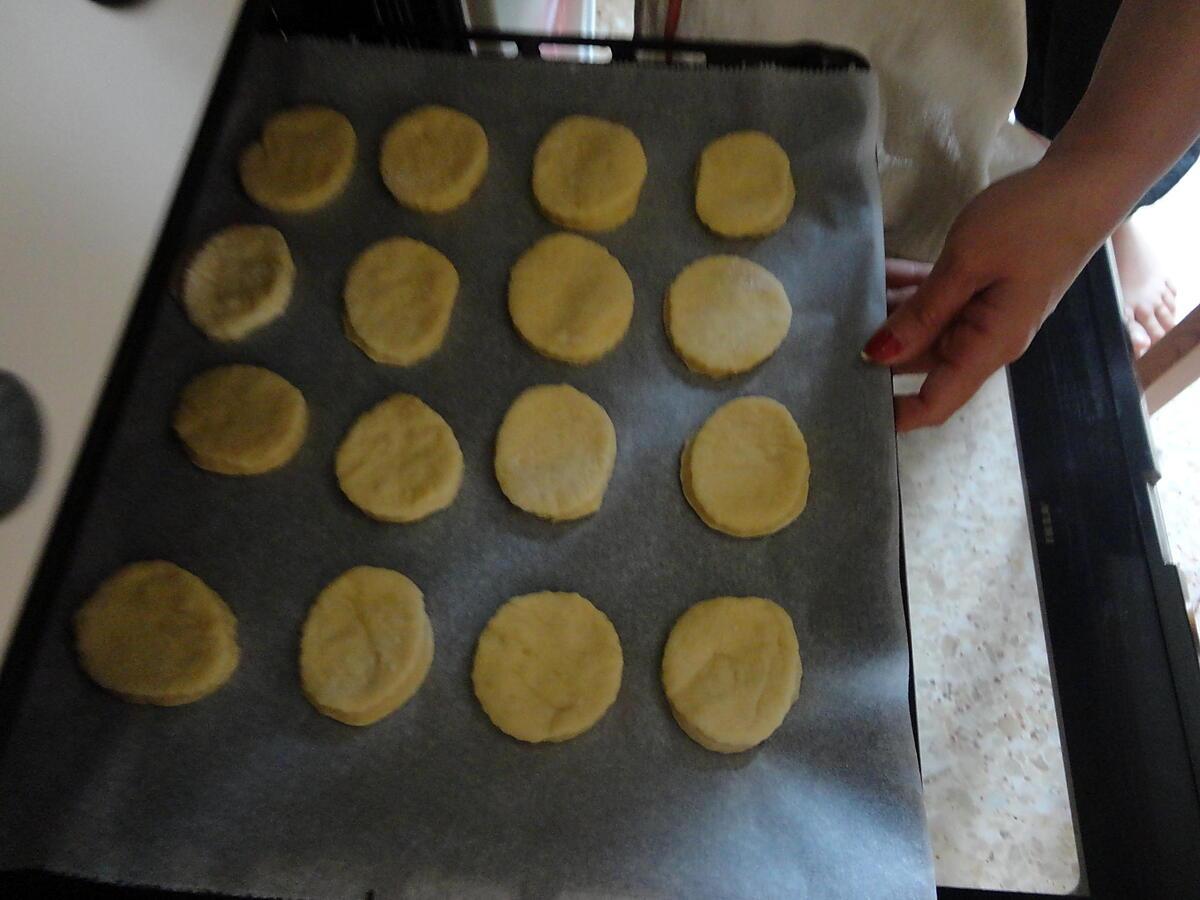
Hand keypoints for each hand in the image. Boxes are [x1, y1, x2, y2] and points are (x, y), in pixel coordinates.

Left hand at [864, 156, 1113, 430]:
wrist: (1084, 181)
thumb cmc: (1029, 223)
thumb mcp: (966, 264)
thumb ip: (921, 313)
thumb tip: (877, 356)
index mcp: (986, 347)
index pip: (935, 403)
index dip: (893, 413)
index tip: (848, 405)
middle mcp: (984, 339)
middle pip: (921, 363)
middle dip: (877, 354)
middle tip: (826, 339)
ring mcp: (984, 312)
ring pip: (924, 327)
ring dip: (889, 314)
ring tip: (844, 299)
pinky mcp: (983, 286)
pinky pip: (937, 299)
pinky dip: (909, 290)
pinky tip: (876, 271)